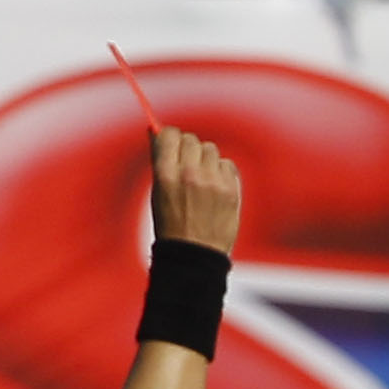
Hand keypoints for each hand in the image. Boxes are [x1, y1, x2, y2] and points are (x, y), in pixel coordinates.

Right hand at [149, 127, 242, 257]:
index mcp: (165, 174)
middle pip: (192, 140)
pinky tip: (216, 187)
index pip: (169, 134)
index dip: (170, 137)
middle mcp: (189, 174)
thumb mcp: (158, 192)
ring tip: (202, 180)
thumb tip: (158, 132)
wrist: (195, 256)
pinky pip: (228, 164)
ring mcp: (212, 182)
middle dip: (189, 149)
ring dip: (206, 160)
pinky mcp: (231, 190)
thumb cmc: (172, 225)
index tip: (172, 144)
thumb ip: (161, 161)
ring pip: (211, 150)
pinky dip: (222, 172)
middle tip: (187, 165)